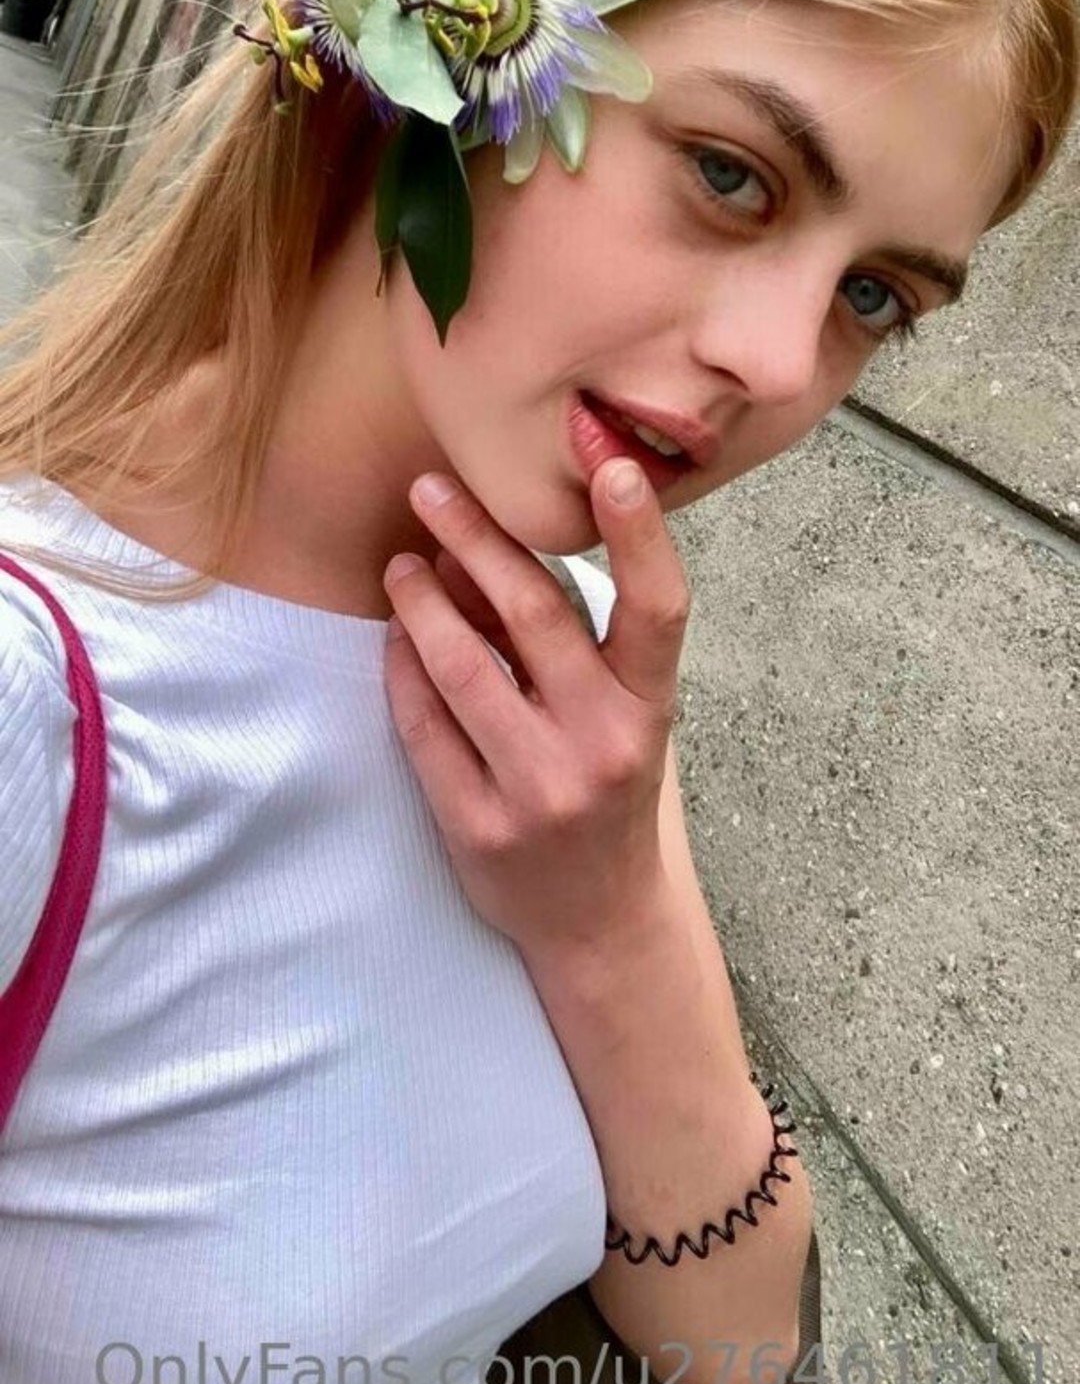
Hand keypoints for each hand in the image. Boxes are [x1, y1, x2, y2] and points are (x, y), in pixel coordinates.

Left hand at [382, 457, 690, 962]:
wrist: (598, 922)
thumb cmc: (610, 793)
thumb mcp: (616, 715)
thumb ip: (564, 640)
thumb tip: (484, 545)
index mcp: (650, 709)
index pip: (658, 608)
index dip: (639, 532)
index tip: (612, 461)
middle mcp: (602, 744)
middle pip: (535, 615)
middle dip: (477, 538)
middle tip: (432, 489)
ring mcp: (538, 789)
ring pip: (463, 666)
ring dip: (421, 601)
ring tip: (401, 564)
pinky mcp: (476, 826)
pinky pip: (424, 725)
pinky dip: (403, 670)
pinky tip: (395, 636)